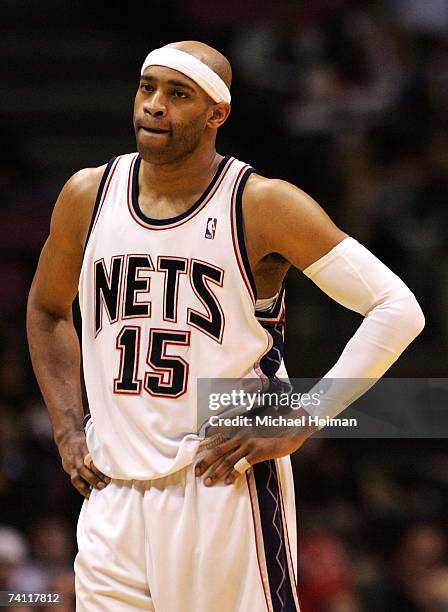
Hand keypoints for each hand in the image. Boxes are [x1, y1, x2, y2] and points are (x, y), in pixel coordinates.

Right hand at [58, 430, 110, 497]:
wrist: (67, 438)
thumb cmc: (84, 441)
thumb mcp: (91, 442)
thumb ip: (98, 452)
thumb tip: (113, 462)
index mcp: (84, 449)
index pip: (91, 461)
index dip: (99, 470)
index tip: (108, 477)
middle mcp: (76, 458)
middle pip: (83, 470)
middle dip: (93, 479)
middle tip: (103, 486)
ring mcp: (71, 465)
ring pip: (76, 478)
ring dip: (84, 488)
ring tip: (93, 495)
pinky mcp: (68, 469)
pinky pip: (74, 480)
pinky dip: (80, 488)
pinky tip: (88, 494)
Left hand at [195, 433, 309, 485]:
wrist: (292, 426)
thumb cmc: (276, 429)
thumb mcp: (257, 428)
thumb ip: (246, 435)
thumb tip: (237, 447)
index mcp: (239, 429)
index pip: (219, 440)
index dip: (207, 451)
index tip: (198, 460)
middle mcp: (241, 435)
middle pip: (218, 450)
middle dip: (206, 463)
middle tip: (197, 473)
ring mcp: (249, 444)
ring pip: (227, 460)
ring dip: (216, 472)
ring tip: (208, 482)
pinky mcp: (258, 452)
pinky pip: (242, 465)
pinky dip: (234, 474)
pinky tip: (229, 482)